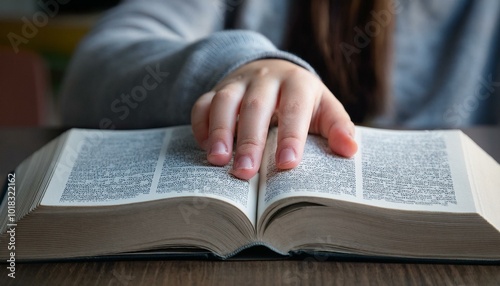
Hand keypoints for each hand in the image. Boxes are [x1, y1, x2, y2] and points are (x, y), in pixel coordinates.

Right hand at [191, 59, 357, 179]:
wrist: (273, 72)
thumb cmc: (302, 100)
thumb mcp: (324, 108)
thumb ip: (337, 127)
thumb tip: (350, 150)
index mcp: (297, 83)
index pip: (294, 108)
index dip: (291, 135)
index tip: (287, 163)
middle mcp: (265, 78)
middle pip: (256, 107)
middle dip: (250, 141)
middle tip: (245, 172)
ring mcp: (238, 83)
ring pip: (224, 102)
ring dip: (219, 132)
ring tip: (218, 161)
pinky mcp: (216, 90)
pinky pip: (202, 104)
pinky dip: (200, 125)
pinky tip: (204, 149)